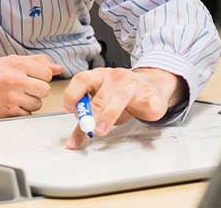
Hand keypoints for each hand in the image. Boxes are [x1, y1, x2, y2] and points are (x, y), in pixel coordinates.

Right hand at [0, 54, 63, 119]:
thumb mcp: (12, 61)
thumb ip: (36, 62)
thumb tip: (58, 68)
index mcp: (17, 65)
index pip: (46, 73)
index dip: (41, 76)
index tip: (32, 77)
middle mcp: (15, 80)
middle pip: (45, 89)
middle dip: (37, 91)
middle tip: (25, 88)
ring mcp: (13, 96)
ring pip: (37, 104)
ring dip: (29, 102)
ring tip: (17, 97)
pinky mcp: (10, 111)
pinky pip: (27, 114)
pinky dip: (21, 111)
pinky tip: (12, 104)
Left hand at [63, 67, 185, 149]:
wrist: (152, 86)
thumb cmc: (121, 96)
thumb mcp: (100, 106)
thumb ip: (85, 121)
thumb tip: (71, 143)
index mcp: (98, 76)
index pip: (81, 79)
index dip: (73, 93)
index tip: (69, 109)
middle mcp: (115, 77)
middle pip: (101, 95)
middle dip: (92, 113)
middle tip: (87, 128)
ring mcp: (134, 84)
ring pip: (120, 97)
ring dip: (108, 115)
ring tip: (101, 130)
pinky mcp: (152, 95)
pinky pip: (148, 103)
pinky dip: (144, 112)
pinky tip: (140, 118)